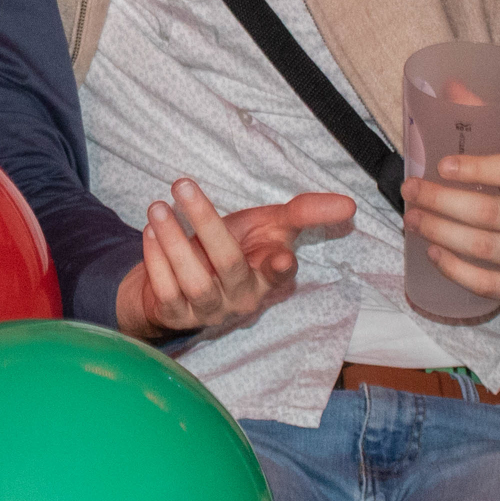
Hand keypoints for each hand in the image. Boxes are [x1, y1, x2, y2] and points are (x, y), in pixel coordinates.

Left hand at [112, 179, 354, 340]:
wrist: (186, 276)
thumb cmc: (236, 245)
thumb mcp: (270, 224)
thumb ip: (304, 213)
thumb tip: (350, 204)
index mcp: (269, 277)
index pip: (278, 275)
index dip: (280, 267)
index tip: (282, 255)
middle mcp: (242, 299)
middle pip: (228, 264)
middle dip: (206, 223)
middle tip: (183, 185)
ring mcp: (208, 311)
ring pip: (193, 281)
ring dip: (173, 242)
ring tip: (157, 207)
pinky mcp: (177, 315)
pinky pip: (166, 290)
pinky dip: (156, 260)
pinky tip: (149, 232)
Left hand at [400, 136, 499, 308]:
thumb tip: (454, 87)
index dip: (477, 168)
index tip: (442, 165)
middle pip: (487, 213)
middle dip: (441, 201)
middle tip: (411, 190)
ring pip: (481, 248)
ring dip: (439, 232)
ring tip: (412, 218)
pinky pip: (486, 284)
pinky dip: (454, 269)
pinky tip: (433, 253)